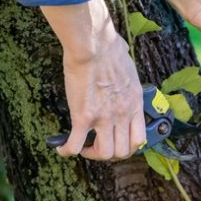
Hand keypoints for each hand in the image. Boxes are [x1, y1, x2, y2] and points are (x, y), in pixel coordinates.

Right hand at [41, 0, 145, 159]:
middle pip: (121, 151)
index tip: (116, 142)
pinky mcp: (84, 117)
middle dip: (108, 153)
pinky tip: (61, 148)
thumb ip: (125, 76)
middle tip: (96, 145)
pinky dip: (67, 150)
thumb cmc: (110, 49)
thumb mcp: (128, 67)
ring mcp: (104, 118)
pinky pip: (75, 145)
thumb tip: (121, 59)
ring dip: (91, 154)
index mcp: (135, 104)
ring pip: (103, 153)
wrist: (94, 46)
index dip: (127, 148)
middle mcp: (123, 115)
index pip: (139, 139)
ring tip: (82, 146)